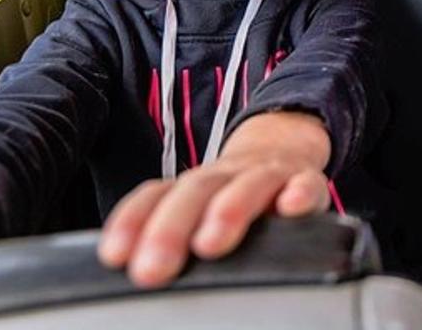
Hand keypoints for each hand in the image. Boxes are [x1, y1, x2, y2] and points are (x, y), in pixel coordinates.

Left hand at [98, 112, 330, 287]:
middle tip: (152, 269)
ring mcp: (267, 175)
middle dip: (171, 228)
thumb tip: (131, 275)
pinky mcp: (307, 180)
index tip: (115, 256)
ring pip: (248, 185)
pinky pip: (307, 183)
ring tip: (209, 244)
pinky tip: (291, 208)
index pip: (156, 195)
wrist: (285, 147)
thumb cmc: (232, 195)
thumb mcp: (198, 210)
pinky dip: (300, 193)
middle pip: (196, 191)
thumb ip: (170, 238)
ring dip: (228, 210)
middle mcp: (226, 175)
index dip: (133, 221)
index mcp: (193, 185)